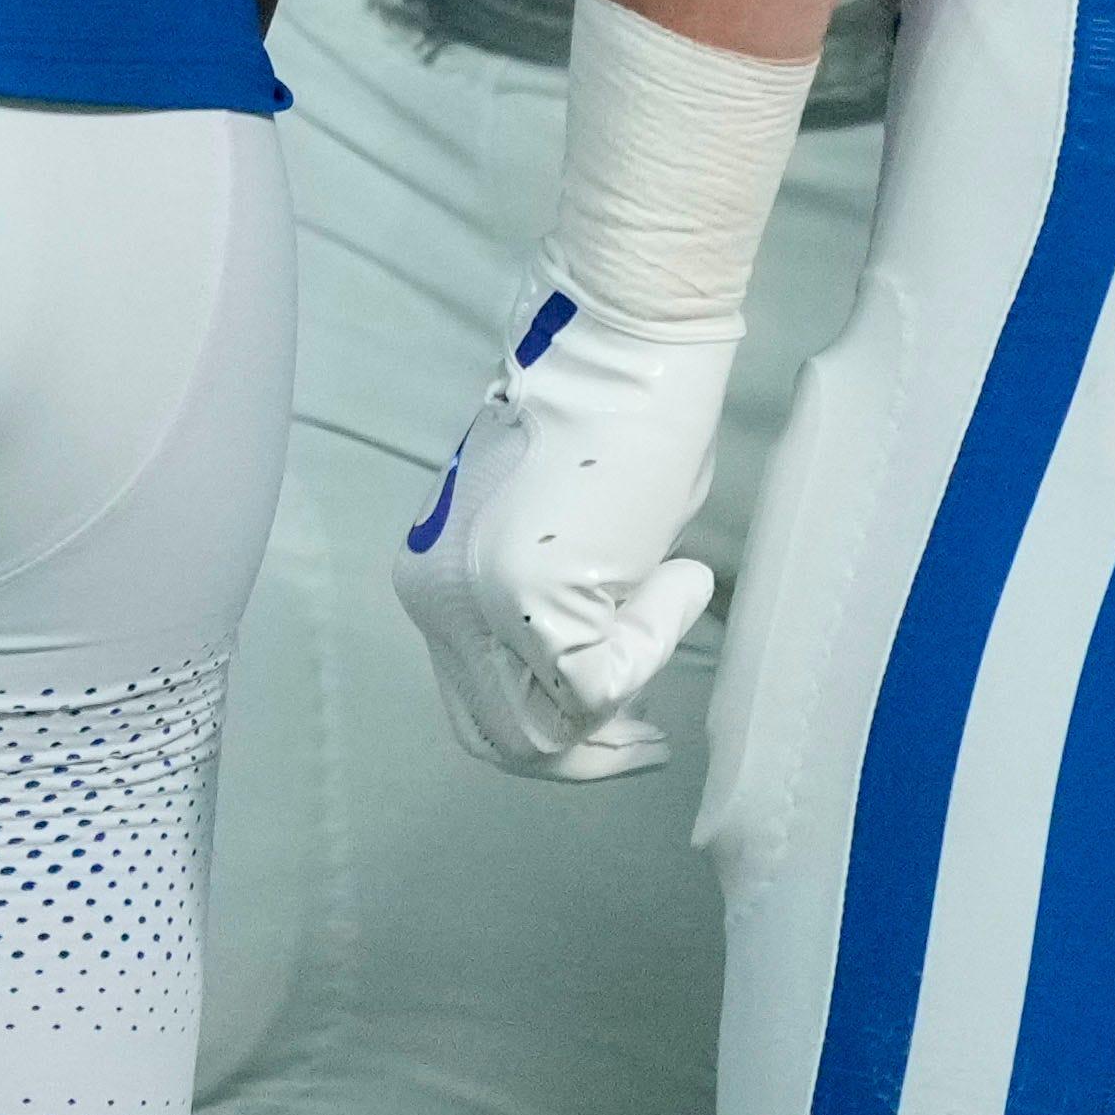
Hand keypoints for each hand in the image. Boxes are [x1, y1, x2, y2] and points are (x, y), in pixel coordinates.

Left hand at [397, 279, 743, 782]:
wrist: (618, 362)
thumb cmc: (611, 439)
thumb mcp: (564, 549)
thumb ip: (556, 616)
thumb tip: (596, 690)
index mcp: (439, 585)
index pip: (477, 708)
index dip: (553, 735)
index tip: (619, 729)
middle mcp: (438, 601)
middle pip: (500, 737)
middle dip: (586, 752)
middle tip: (648, 740)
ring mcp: (472, 602)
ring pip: (544, 729)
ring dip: (623, 694)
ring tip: (667, 599)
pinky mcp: (521, 596)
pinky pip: (596, 682)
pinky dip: (653, 642)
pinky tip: (676, 575)